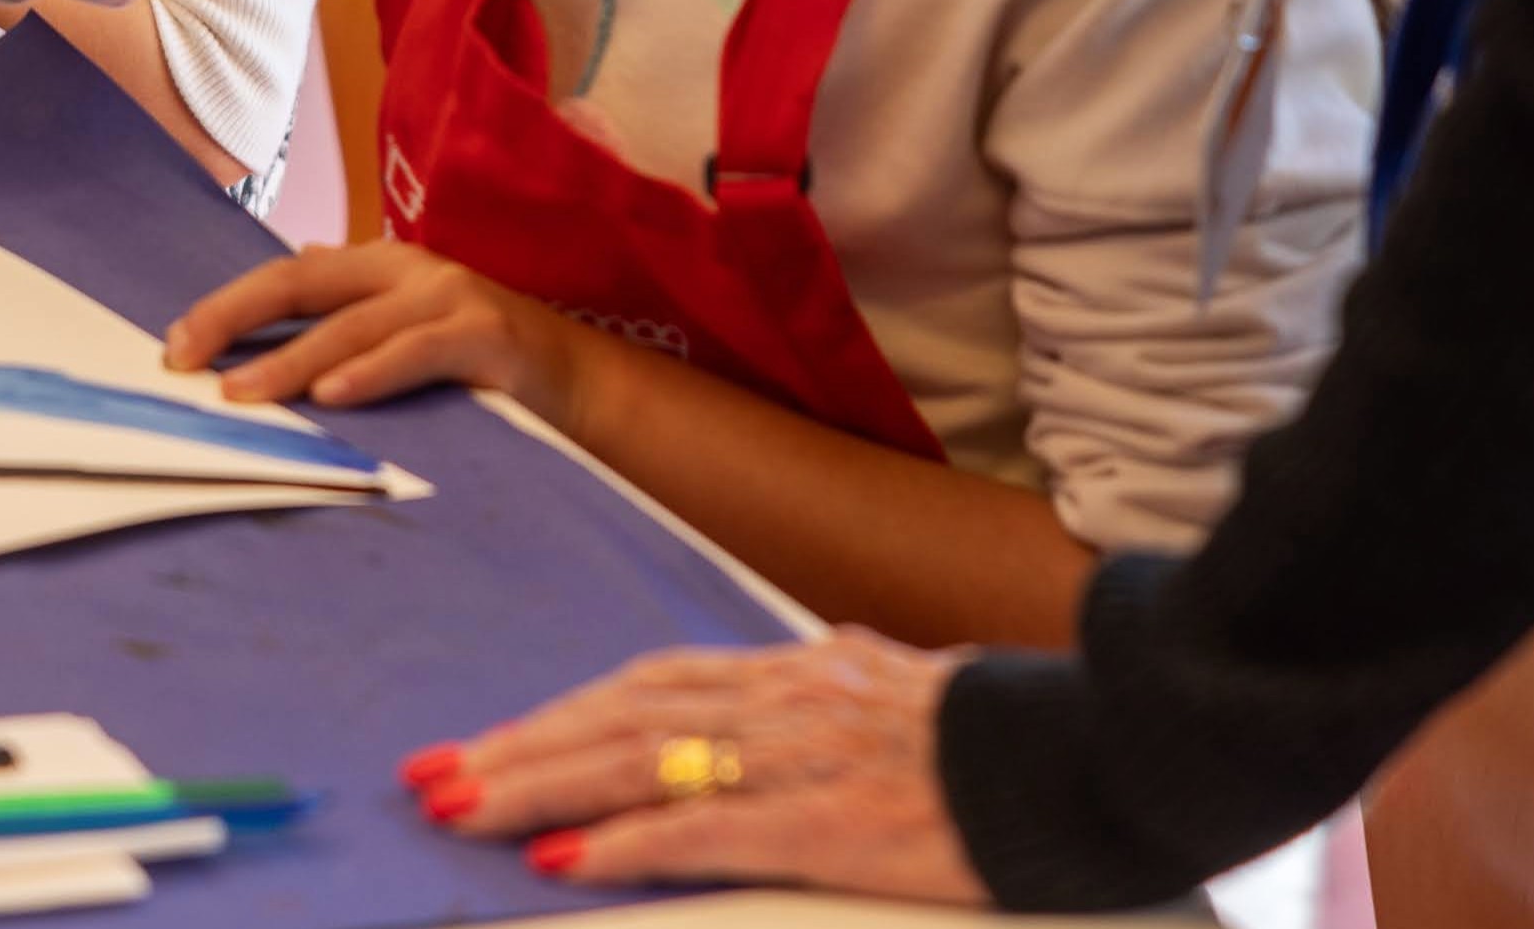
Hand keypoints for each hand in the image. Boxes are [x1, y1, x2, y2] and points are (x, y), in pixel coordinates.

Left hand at [160, 241, 589, 425]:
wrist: (583, 384)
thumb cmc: (484, 363)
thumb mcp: (409, 330)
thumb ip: (355, 306)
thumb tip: (300, 265)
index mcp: (382, 267)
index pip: (288, 278)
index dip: (228, 307)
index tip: (175, 347)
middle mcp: (409, 270)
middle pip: (302, 282)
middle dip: (234, 318)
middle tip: (183, 359)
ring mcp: (449, 298)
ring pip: (351, 325)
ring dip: (289, 361)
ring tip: (241, 395)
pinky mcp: (486, 335)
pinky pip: (415, 352)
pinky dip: (370, 373)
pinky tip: (330, 397)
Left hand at [405, 633, 982, 898]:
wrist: (1101, 755)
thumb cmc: (1004, 745)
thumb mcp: (894, 703)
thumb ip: (813, 708)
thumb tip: (738, 731)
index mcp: (798, 671)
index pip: (648, 684)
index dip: (557, 715)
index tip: (483, 746)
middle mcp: (788, 698)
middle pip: (622, 714)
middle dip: (520, 749)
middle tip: (431, 778)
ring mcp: (807, 755)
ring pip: (645, 759)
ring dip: (544, 787)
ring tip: (465, 810)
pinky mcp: (835, 820)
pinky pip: (709, 827)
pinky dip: (627, 842)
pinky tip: (566, 861)